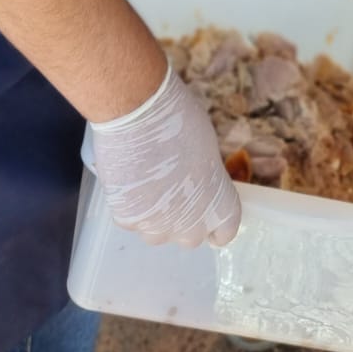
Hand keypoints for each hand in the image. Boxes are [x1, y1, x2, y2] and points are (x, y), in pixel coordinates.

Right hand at [87, 66, 241, 247]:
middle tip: (173, 187)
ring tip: (148, 180)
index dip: (214, 220)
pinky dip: (131, 203)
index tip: (205, 206)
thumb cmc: (181, 121)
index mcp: (220, 207)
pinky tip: (130, 177)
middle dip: (183, 217)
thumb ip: (205, 179)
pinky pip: (132, 219)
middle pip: (189, 235)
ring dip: (155, 213)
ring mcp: (158, 227)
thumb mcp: (208, 151)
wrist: (139, 115)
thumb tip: (195, 183)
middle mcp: (192, 227)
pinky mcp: (128, 221)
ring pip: (157, 231)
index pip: (224, 232)